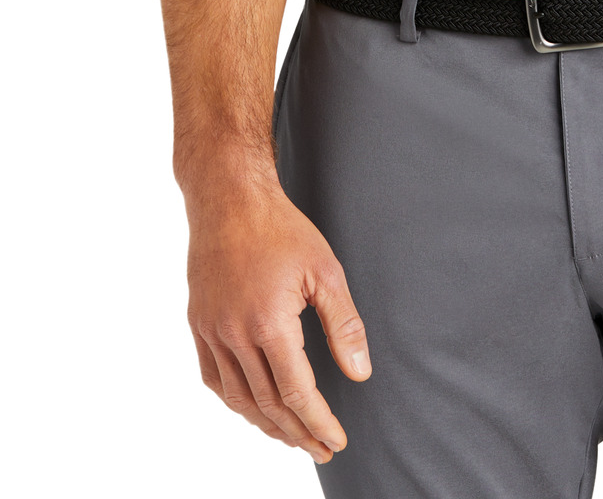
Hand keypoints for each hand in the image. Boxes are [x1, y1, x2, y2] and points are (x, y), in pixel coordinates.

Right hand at [184, 174, 370, 462]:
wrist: (229, 198)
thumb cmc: (282, 228)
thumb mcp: (326, 270)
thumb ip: (344, 325)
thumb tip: (360, 374)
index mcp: (269, 323)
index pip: (297, 393)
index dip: (318, 422)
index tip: (336, 440)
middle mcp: (234, 334)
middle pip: (268, 404)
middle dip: (298, 433)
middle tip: (321, 449)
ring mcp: (211, 331)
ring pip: (238, 398)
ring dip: (267, 425)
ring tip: (293, 437)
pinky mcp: (198, 324)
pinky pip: (214, 379)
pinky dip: (236, 401)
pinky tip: (254, 408)